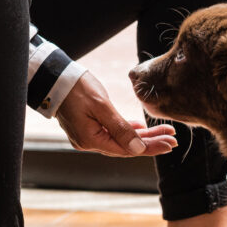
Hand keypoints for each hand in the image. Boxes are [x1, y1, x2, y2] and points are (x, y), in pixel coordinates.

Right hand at [56, 72, 176, 156]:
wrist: (53, 77)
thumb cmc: (76, 88)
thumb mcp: (101, 106)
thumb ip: (120, 128)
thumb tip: (138, 148)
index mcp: (91, 139)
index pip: (128, 149)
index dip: (150, 147)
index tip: (169, 143)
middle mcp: (89, 142)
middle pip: (127, 146)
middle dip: (151, 142)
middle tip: (173, 140)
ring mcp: (88, 135)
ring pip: (121, 139)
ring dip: (142, 135)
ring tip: (163, 133)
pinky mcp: (88, 127)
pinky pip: (112, 132)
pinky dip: (127, 130)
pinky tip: (141, 128)